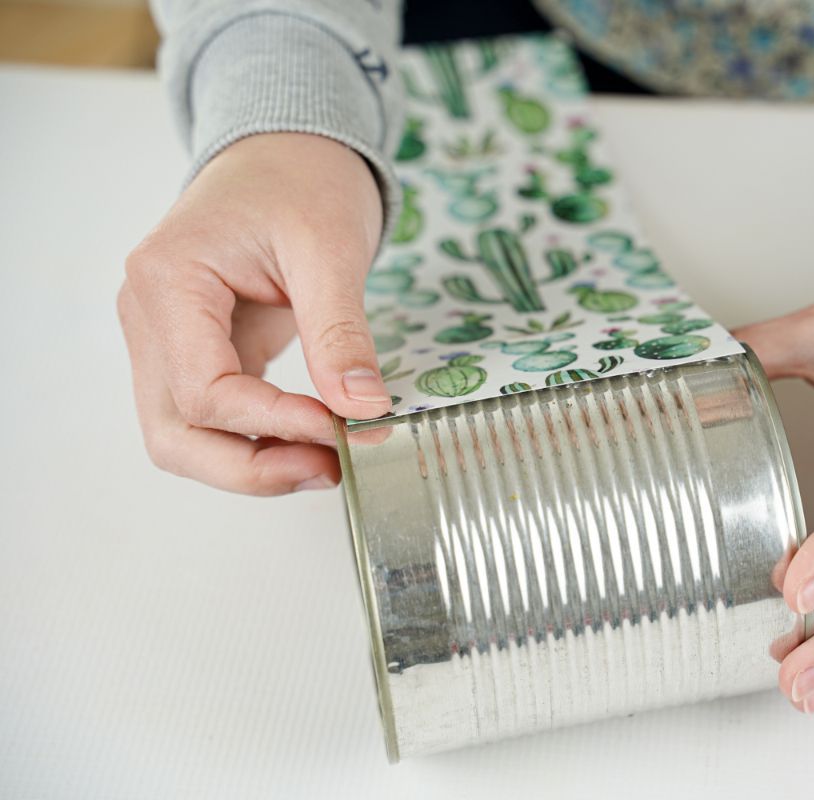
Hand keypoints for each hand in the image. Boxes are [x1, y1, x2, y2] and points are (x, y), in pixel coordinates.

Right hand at [118, 132, 390, 494]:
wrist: (289, 151)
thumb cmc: (302, 179)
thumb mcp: (330, 248)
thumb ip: (340, 332)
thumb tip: (363, 408)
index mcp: (167, 280)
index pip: (203, 390)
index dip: (272, 423)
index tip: (339, 428)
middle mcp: (149, 316)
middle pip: (174, 432)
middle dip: (249, 467)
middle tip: (329, 468)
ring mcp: (166, 338)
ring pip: (185, 437)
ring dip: (251, 465)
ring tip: (326, 461)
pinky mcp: (198, 352)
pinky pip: (214, 419)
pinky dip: (257, 441)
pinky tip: (313, 442)